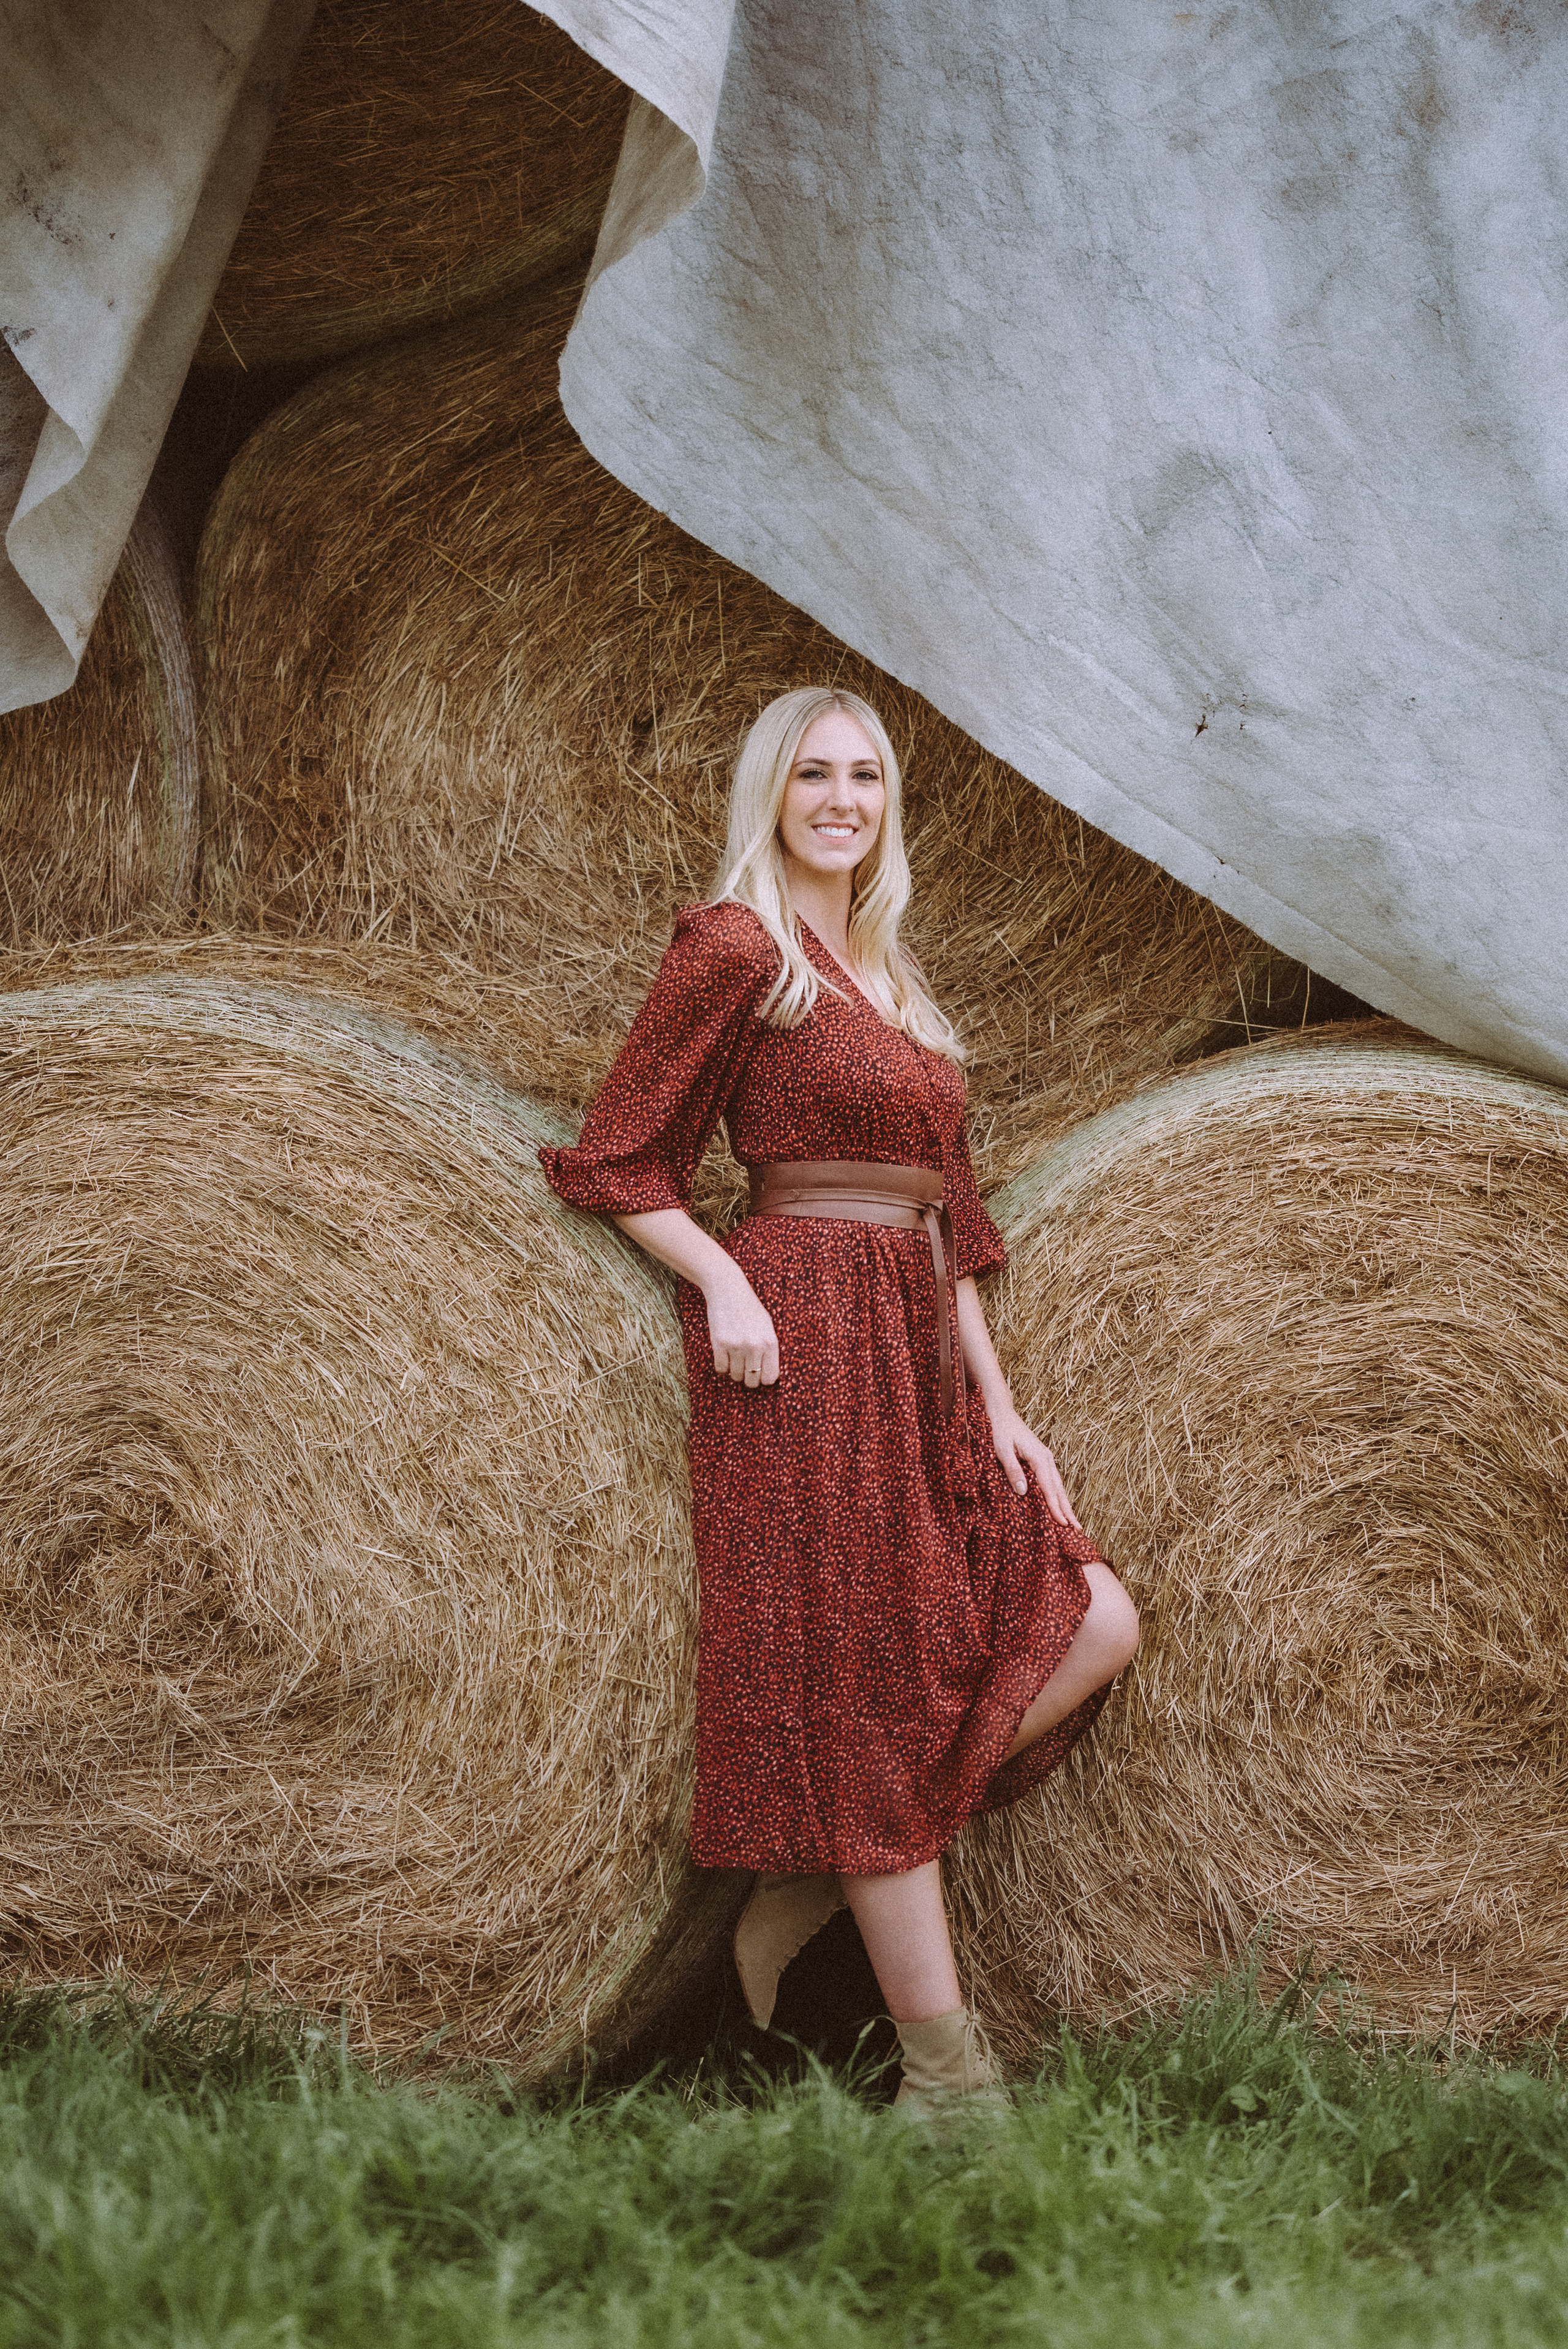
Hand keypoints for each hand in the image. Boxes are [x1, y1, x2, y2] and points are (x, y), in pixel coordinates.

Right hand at [705, 1265, 779, 1386]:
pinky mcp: (720, 1344)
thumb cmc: (749, 1307)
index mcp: (770, 1342)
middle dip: (749, 1378)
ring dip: (735, 1371)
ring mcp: (736, 1346)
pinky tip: (725, 1356)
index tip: (759, 1375)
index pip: (770, 1377)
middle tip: (745, 1368)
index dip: (764, 1379)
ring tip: (735, 1358)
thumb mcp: (767, 1325)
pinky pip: (721, 1369)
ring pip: (736, 1376)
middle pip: (752, 1381)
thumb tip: (767, 1375)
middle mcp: (755, 1346)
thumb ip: (768, 1348)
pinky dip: (722, 1366)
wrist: (728, 1289)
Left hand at [986, 1400, 1080, 1525]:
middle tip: (1077, 1530)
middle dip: (1067, 1510)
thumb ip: (1013, 1470)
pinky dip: (1057, 1494)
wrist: (1002, 1413)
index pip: (1049, 1488)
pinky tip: (1059, 1504)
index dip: (1055, 1507)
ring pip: (1058, 1485)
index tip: (1063, 1524)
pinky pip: (1052, 1480)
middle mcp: (1047, 1458)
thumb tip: (1023, 1492)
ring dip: (1065, 1504)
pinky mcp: (1042, 1459)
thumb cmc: (999, 1430)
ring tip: (1072, 1522)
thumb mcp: (1002, 1450)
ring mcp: (1046, 1458)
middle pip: (1059, 1489)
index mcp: (1039, 1457)